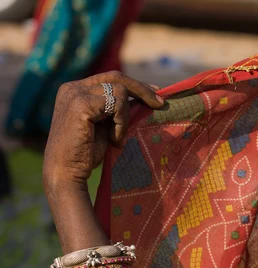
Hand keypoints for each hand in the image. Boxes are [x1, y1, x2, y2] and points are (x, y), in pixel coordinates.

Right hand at [42, 71, 163, 193]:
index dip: (136, 85)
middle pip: (116, 77)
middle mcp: (72, 87)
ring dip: (125, 117)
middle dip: (142, 90)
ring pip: (120, 91)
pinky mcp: (81, 104)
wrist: (67, 171)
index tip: (155, 94)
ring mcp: (75, 94)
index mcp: (76, 90)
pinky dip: (121, 123)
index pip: (111, 78)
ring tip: (117, 137)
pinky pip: (116, 104)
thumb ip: (117, 109)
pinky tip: (113, 139)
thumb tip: (144, 98)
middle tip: (160, 104)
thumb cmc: (86, 152)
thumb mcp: (105, 124)